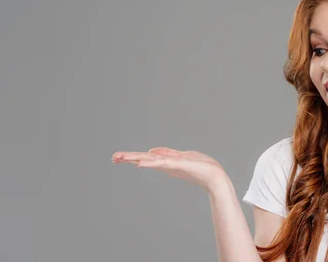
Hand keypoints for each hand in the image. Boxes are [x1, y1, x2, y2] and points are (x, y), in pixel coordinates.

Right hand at [111, 147, 228, 193]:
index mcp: (165, 161)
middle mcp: (166, 164)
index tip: (117, 157)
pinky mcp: (178, 165)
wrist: (214, 176)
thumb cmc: (200, 166)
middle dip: (128, 158)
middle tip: (113, 157)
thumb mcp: (181, 156)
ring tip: (121, 158)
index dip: (131, 156)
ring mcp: (171, 165)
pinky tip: (141, 162)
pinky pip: (162, 163)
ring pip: (150, 161)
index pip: (145, 157)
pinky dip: (151, 163)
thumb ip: (167, 153)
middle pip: (143, 159)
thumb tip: (151, 151)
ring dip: (135, 158)